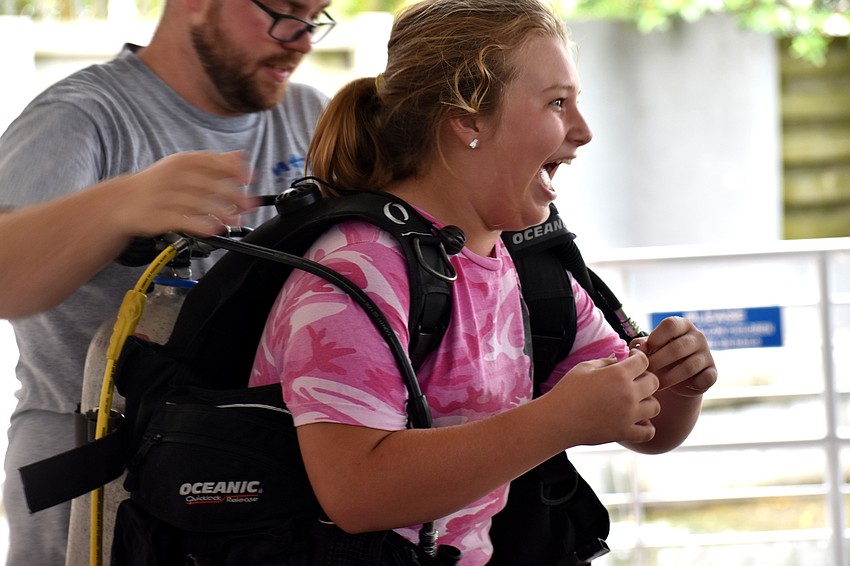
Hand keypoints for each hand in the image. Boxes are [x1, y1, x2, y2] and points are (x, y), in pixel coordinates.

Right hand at [109, 151, 256, 237]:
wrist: (121, 202)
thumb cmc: (159, 184)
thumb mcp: (184, 168)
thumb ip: (213, 163)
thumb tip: (241, 156)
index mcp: (181, 161)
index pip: (210, 162)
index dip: (232, 169)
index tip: (250, 178)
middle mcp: (171, 175)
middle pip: (207, 184)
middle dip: (231, 195)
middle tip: (248, 204)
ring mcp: (162, 195)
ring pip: (196, 203)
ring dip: (220, 212)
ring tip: (235, 221)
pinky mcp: (155, 215)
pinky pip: (181, 220)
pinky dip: (200, 225)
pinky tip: (214, 229)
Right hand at [551, 349, 660, 445]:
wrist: (556, 419)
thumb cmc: (567, 391)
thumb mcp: (584, 367)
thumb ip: (606, 362)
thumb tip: (620, 360)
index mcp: (618, 374)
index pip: (644, 361)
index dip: (639, 358)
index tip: (632, 361)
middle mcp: (628, 394)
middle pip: (654, 382)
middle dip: (646, 378)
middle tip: (634, 381)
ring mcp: (628, 415)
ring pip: (655, 406)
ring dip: (647, 402)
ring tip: (634, 402)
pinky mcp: (624, 432)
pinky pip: (649, 432)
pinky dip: (646, 427)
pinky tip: (635, 421)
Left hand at [632, 316, 716, 397]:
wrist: (676, 379)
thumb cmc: (659, 357)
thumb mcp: (649, 348)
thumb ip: (641, 345)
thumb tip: (638, 349)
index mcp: (682, 325)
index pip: (670, 325)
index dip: (656, 337)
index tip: (645, 351)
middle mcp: (697, 336)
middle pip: (678, 347)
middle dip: (658, 361)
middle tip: (645, 371)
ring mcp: (707, 354)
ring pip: (689, 366)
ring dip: (669, 378)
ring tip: (655, 384)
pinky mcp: (712, 372)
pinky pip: (705, 379)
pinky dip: (691, 385)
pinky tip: (678, 389)